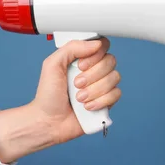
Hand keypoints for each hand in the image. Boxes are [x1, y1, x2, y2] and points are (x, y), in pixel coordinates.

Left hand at [0, 38, 121, 163]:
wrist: (49, 121)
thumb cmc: (48, 95)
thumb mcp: (52, 64)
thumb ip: (72, 48)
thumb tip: (96, 44)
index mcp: (82, 58)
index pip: (102, 45)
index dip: (95, 55)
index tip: (81, 65)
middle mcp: (94, 70)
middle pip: (111, 61)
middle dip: (92, 75)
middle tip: (76, 84)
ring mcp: (102, 86)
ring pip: (114, 78)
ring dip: (94, 90)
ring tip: (79, 98)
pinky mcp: (107, 101)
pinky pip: (116, 94)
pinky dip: (100, 101)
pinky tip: (87, 107)